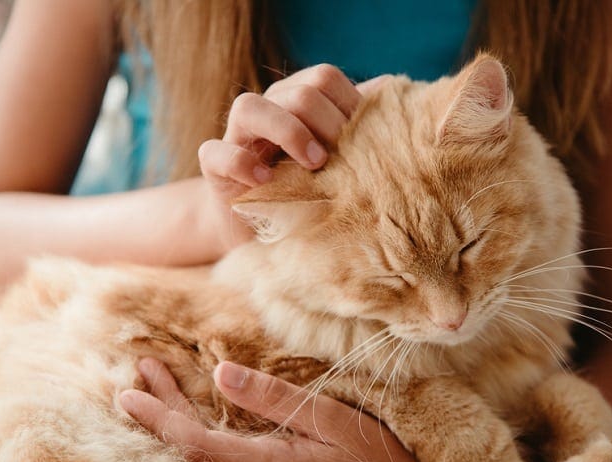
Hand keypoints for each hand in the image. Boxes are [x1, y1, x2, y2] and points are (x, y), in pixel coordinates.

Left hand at [120, 358, 448, 461]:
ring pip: (209, 451)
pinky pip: (227, 454)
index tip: (130, 392)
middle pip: (195, 448)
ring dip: (179, 417)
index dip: (160, 418)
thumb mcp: (332, 419)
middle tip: (133, 379)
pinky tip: (198, 412)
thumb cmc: (383, 457)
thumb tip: (220, 372)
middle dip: (161, 413)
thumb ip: (275, 399)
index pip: (198, 443)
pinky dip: (203, 429)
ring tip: (155, 385)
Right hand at [197, 65, 386, 253]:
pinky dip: (242, 163)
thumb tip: (397, 93)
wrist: (263, 232)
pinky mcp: (215, 169)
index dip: (347, 104)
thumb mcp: (339, 164)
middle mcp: (268, 111)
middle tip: (339, 157)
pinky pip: (216, 152)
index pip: (323, 78)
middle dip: (324, 121)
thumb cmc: (309, 193)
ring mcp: (237, 137)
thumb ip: (359, 129)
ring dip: (287, 131)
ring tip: (313, 163)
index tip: (363, 141)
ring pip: (249, 106)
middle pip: (295, 91)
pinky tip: (266, 181)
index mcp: (298, 103)